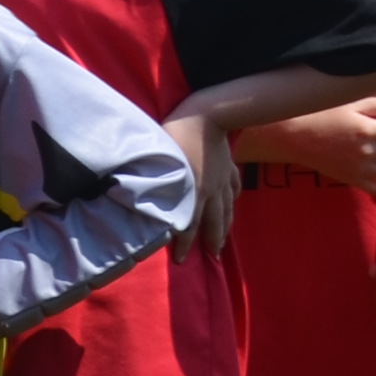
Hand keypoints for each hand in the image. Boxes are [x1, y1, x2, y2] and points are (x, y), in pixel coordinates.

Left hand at [163, 112, 240, 249]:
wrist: (207, 114)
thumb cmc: (177, 133)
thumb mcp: (162, 161)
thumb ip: (155, 184)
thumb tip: (141, 200)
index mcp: (195, 191)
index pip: (189, 225)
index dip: (183, 244)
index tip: (180, 261)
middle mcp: (212, 191)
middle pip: (214, 222)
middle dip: (212, 241)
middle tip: (213, 257)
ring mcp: (224, 178)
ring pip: (227, 208)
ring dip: (225, 226)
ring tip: (224, 240)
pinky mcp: (230, 166)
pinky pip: (234, 186)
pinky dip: (234, 196)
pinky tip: (234, 202)